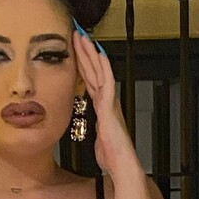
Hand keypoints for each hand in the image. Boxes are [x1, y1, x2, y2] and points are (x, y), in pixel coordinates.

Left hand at [71, 29, 137, 178]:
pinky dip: (103, 68)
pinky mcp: (109, 106)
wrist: (121, 164)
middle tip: (77, 34)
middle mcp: (106, 101)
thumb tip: (96, 133)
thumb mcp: (99, 141)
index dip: (83, 65)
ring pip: (98, 72)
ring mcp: (109, 102)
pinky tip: (99, 54)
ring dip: (90, 54)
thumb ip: (97, 132)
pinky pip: (106, 82)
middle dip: (85, 53)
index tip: (76, 51)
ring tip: (82, 37)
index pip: (90, 81)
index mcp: (102, 108)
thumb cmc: (112, 156)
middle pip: (93, 72)